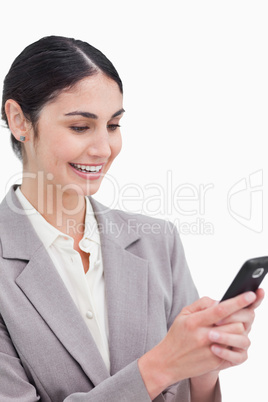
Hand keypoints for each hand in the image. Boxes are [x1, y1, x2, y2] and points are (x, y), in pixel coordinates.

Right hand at [138, 291, 262, 399]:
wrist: (167, 362)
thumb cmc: (177, 335)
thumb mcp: (183, 314)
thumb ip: (202, 304)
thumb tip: (219, 301)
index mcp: (194, 321)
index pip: (220, 310)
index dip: (237, 302)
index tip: (250, 295)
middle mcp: (203, 336)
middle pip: (234, 324)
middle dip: (236, 318)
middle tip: (230, 318)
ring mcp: (210, 351)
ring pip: (237, 337)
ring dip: (235, 331)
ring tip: (225, 330)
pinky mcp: (215, 362)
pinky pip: (233, 350)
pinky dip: (230, 343)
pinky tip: (222, 342)